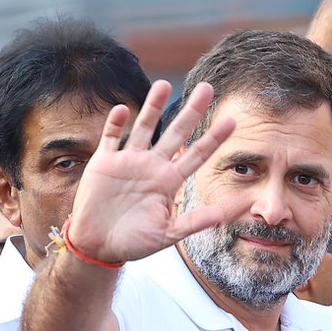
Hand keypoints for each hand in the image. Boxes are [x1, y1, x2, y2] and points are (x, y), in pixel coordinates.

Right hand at [63, 80, 236, 265]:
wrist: (99, 245)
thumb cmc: (134, 242)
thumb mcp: (166, 235)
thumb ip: (192, 223)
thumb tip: (221, 215)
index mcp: (169, 181)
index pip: (197, 155)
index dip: (214, 138)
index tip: (232, 121)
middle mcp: (152, 166)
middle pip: (176, 133)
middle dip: (191, 111)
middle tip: (207, 87)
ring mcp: (128, 161)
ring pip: (144, 127)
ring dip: (152, 107)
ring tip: (163, 84)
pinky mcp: (104, 162)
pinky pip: (111, 138)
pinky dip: (116, 124)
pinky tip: (123, 110)